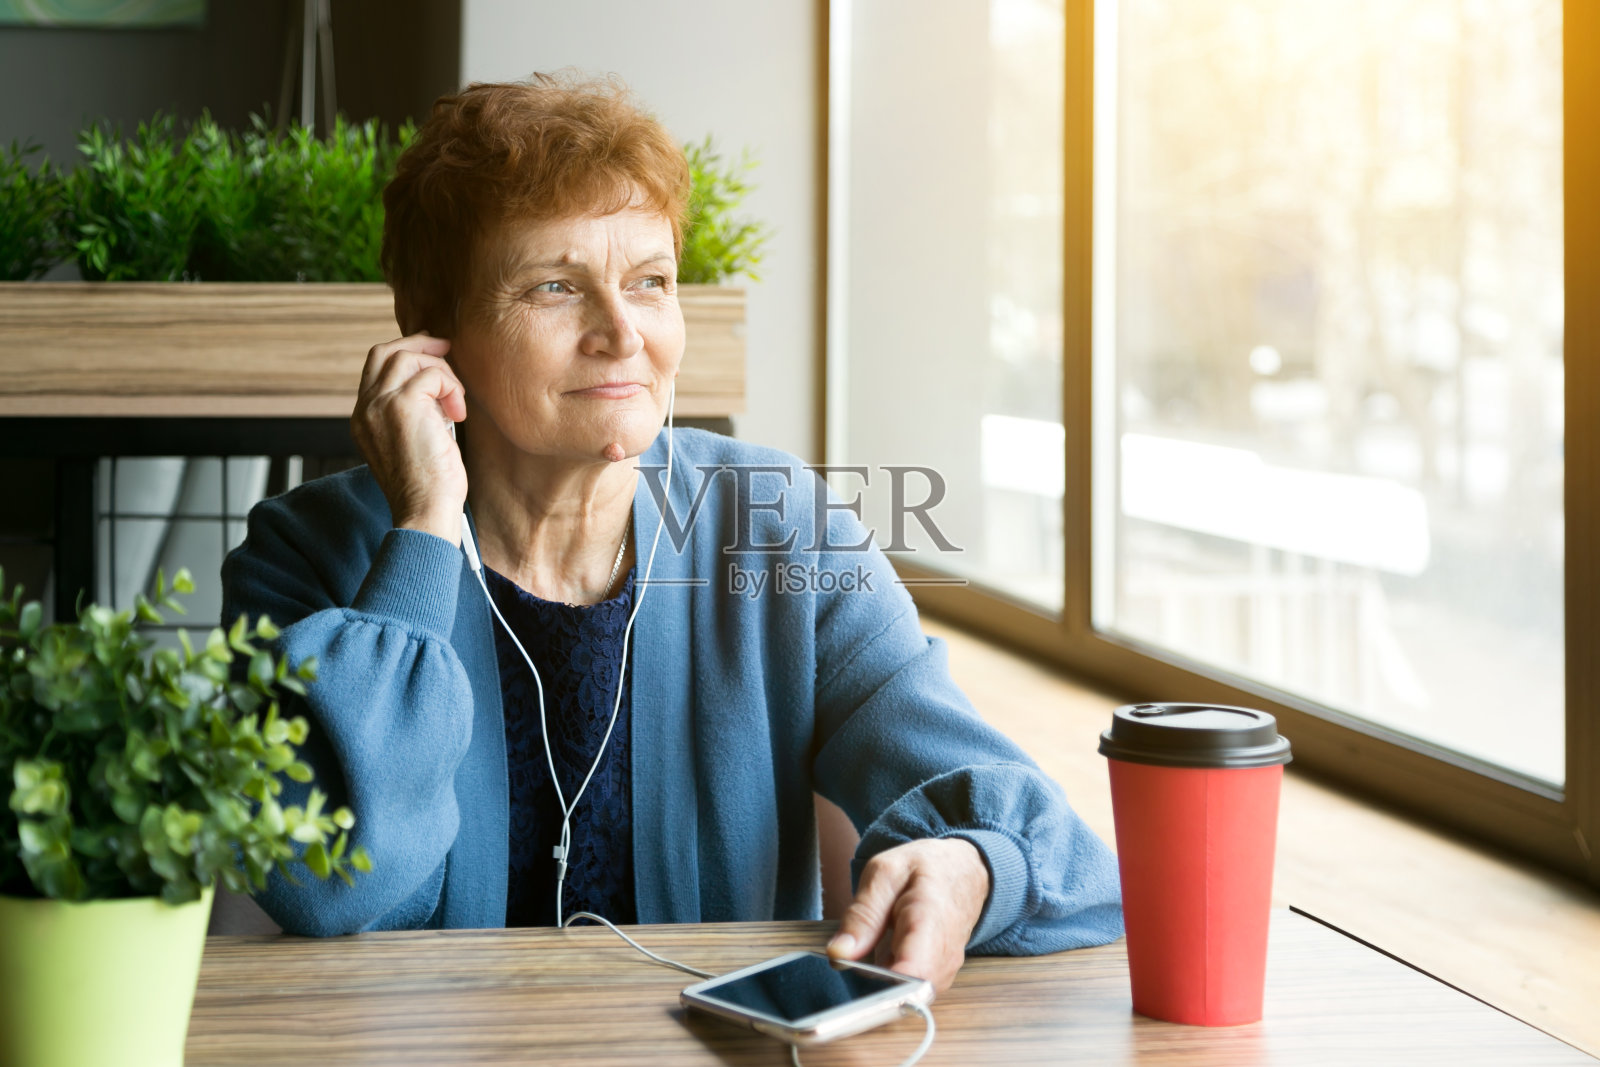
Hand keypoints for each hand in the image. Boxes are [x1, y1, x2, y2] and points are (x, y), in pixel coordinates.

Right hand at [350, 332, 468, 543]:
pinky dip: (452, 388)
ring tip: (456, 403)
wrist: (425, 511)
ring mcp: (379, 404)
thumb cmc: (429, 487)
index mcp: (363, 418)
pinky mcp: (402, 405)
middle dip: (419, 343)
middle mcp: (365, 408)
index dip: (404, 351)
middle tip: (447, 347)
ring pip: (408, 357)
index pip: (375, 368)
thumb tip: (435, 384)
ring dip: (442, 372)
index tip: (432, 351)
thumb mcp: (412, 443)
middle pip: (384, 352)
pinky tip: (459, 414)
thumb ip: (414, 413)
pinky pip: (432, 374)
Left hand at [826, 838, 989, 993]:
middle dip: (873, 985)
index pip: (914, 972)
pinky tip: (885, 956)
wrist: (964, 871)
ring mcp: (946, 969)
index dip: (883, 988)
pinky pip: (911, 990)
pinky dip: (892, 980)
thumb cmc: (926, 869)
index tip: (855, 983)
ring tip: (872, 949)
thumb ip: (863, 915)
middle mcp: (944, 953)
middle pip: (907, 993)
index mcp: (929, 919)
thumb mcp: (885, 874)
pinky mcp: (941, 977)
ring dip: (882, 983)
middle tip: (853, 959)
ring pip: (907, 995)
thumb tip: (838, 953)